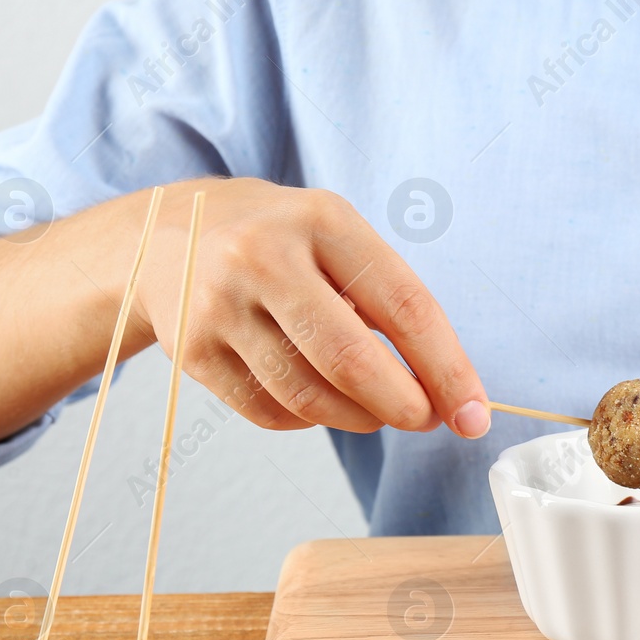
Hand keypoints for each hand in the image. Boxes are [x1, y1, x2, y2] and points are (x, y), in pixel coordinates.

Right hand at [133, 178, 488, 436]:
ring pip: (309, 396)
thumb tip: (447, 391)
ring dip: (359, 418)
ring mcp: (220, 305)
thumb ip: (386, 301)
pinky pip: (270, 412)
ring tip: (375, 410)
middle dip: (405, 406)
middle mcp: (264, 257)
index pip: (403, 306)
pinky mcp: (192, 351)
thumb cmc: (279, 242)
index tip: (473, 412)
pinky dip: (308, 419)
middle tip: (426, 420)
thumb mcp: (333, 236)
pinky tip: (317, 400)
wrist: (165, 235)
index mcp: (322, 219)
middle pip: (352, 361)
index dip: (447, 368)